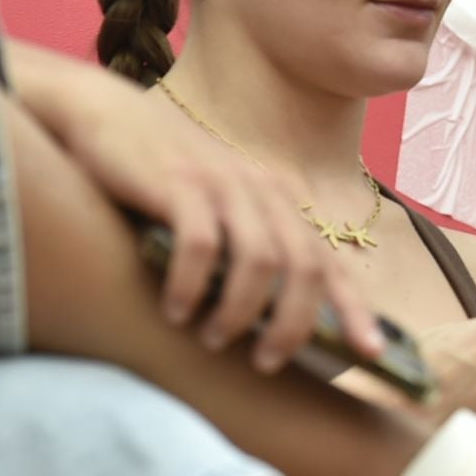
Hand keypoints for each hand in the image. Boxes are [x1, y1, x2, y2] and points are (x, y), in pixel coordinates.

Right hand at [8, 42, 383, 371]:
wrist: (103, 112)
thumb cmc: (158, 177)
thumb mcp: (215, 210)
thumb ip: (242, 251)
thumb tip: (264, 324)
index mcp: (279, 203)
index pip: (330, 263)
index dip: (355, 310)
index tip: (372, 353)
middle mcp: (263, 191)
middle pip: (305, 268)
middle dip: (293, 324)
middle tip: (267, 363)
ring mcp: (224, 184)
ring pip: (260, 261)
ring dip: (240, 310)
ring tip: (215, 340)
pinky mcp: (180, 182)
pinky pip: (201, 244)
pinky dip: (192, 284)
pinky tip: (175, 312)